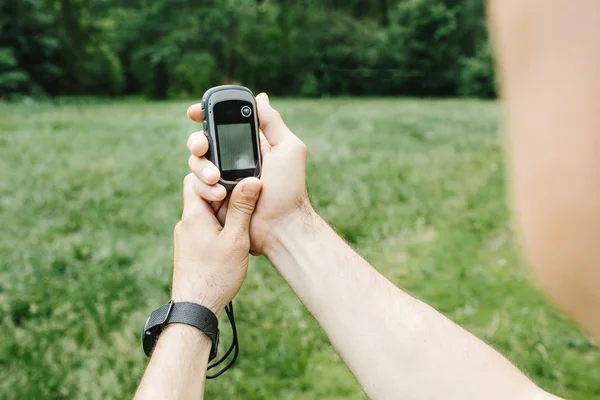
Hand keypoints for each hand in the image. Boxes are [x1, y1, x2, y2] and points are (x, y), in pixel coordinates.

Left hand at [172, 173, 261, 314]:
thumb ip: (242, 209)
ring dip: (224, 213)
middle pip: (202, 195)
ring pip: (205, 212)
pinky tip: (234, 239)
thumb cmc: (216, 275)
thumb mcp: (235, 239)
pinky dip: (220, 227)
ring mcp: (187, 236)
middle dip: (224, 196)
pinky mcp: (190, 248)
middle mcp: (186, 223)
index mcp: (193, 215)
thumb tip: (252, 181)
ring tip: (242, 225)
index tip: (234, 188)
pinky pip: (205, 227)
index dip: (215, 177)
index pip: (196, 180)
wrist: (196, 308)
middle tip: (243, 205)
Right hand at [186, 93, 311, 252]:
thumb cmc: (289, 189)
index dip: (206, 116)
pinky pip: (194, 187)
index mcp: (249, 146)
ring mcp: (220, 180)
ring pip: (195, 164)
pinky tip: (218, 194)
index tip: (194, 112)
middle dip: (197, 141)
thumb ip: (272, 123)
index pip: (222, 125)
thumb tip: (259, 98)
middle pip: (202, 142)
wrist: (281, 226)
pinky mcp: (212, 199)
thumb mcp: (288, 149)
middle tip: (202, 147)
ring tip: (217, 178)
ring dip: (201, 167)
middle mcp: (231, 161)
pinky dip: (202, 187)